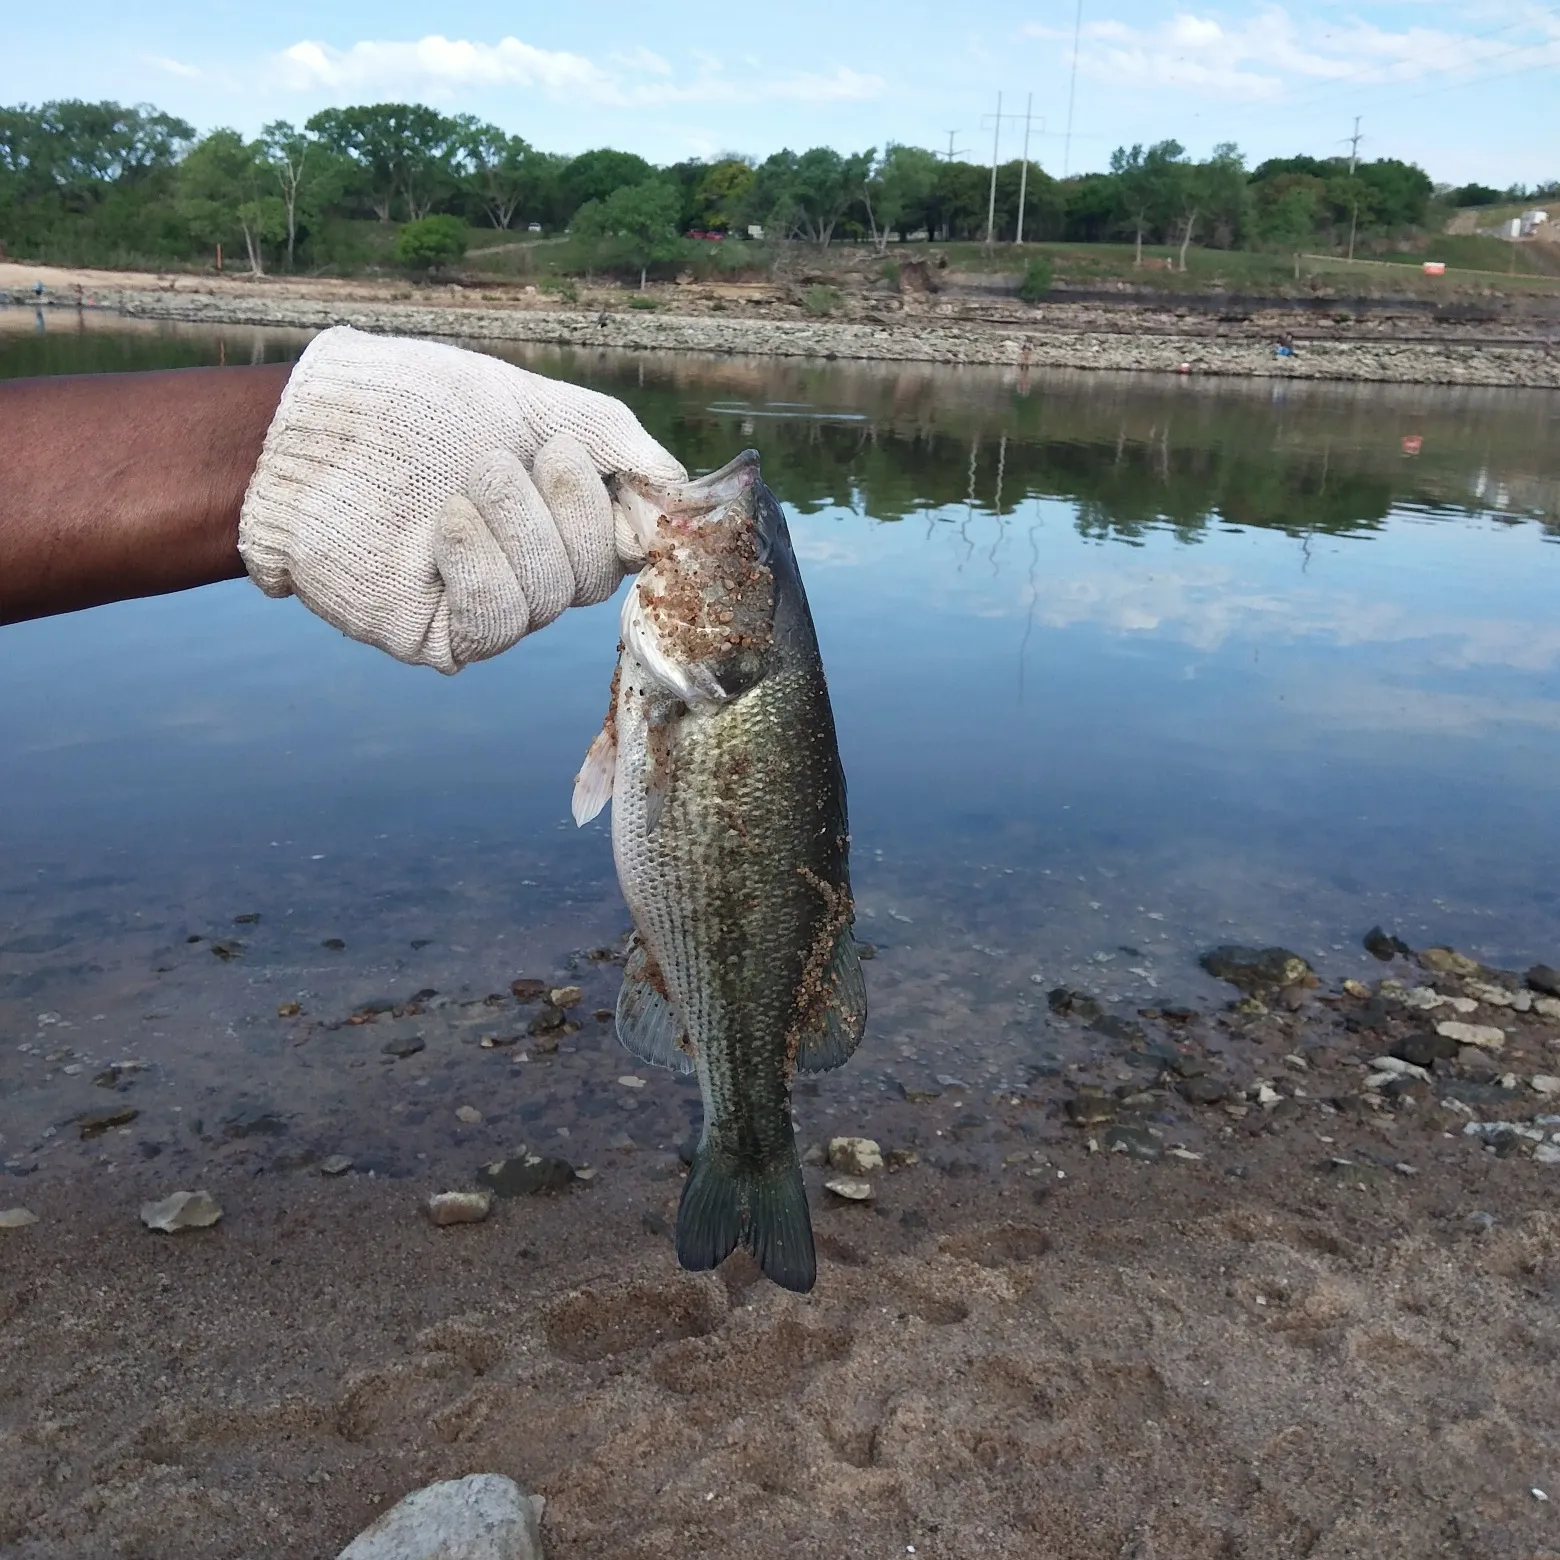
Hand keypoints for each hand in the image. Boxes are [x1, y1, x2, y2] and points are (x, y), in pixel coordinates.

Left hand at [238, 327, 684, 672]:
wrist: (311, 426)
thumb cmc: (413, 405)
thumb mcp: (529, 403)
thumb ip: (613, 438)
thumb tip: (683, 489)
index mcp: (560, 518)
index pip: (632, 546)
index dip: (642, 523)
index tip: (634, 487)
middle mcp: (532, 570)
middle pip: (596, 575)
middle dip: (566, 508)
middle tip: (506, 459)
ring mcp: (487, 606)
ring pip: (550, 598)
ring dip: (515, 527)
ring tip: (465, 480)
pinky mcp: (439, 635)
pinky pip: (495, 619)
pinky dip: (480, 565)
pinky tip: (446, 524)